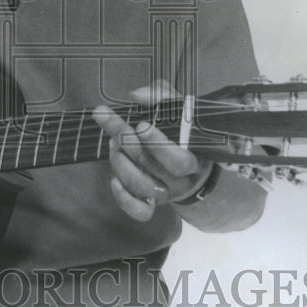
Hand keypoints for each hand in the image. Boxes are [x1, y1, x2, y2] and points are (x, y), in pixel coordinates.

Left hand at [92, 80, 212, 220]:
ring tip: (112, 142)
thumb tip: (135, 96)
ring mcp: (166, 193)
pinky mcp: (153, 203)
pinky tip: (113, 180)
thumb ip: (161, 96)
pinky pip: (139, 210)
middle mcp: (181, 180)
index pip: (178, 159)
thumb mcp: (180, 109)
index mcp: (194, 159)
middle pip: (153, 167)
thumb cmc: (185, 132)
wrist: (195, 163)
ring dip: (121, 163)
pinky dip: (123, 198)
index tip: (140, 124)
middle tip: (112, 125)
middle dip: (129, 144)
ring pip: (141, 186)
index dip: (157, 144)